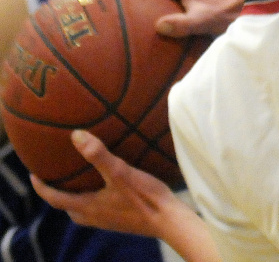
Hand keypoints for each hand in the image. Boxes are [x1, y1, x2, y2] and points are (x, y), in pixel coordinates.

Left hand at [31, 131, 179, 237]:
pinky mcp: (119, 220)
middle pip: (67, 206)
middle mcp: (93, 216)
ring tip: (79, 178)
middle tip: (56, 175)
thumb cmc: (143, 197)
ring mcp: (107, 220)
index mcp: (88, 207)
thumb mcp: (120, 172)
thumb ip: (98, 155)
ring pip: (82, 210)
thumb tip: (75, 136)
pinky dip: (92, 198)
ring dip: (75, 196)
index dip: (41, 188)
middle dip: (58, 193)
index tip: (32, 175)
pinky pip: (97, 209)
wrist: (167, 220)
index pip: (55, 199)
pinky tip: (107, 187)